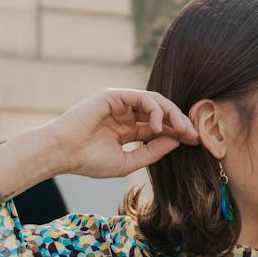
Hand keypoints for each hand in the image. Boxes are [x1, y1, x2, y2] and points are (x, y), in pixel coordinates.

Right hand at [41, 88, 200, 178]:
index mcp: (128, 130)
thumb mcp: (128, 161)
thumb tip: (177, 140)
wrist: (62, 153)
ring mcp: (120, 104)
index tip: (195, 142)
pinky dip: (156, 110)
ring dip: (172, 115)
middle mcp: (126, 114)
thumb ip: (152, 151)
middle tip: (194, 135)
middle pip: (161, 113)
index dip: (178, 133)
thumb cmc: (89, 161)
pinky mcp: (114, 95)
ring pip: (155, 102)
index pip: (159, 127)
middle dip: (180, 122)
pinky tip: (159, 127)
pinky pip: (143, 98)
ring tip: (181, 131)